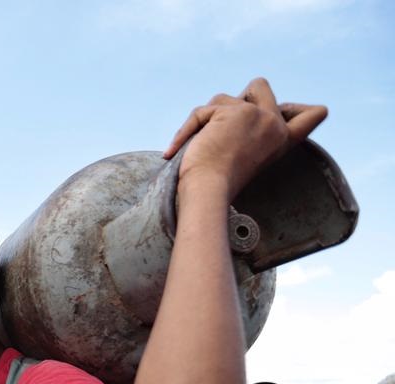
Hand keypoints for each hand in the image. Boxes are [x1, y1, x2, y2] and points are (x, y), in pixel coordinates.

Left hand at [164, 78, 327, 198]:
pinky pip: (200, 112)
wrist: (209, 192)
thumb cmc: (218, 181)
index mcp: (281, 140)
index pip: (313, 116)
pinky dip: (186, 130)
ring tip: (202, 147)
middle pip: (260, 85)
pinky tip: (175, 151)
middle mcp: (275, 125)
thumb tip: (239, 104)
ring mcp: (258, 115)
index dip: (306, 108)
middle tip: (218, 126)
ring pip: (222, 97)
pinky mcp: (235, 112)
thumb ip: (248, 132)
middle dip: (234, 97)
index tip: (314, 109)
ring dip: (206, 118)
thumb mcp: (242, 155)